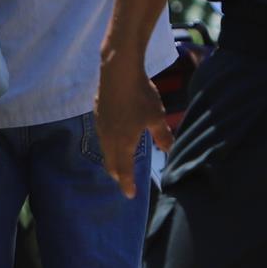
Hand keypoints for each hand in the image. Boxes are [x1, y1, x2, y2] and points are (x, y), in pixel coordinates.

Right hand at [96, 55, 166, 197]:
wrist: (118, 73)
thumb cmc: (140, 97)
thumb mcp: (156, 117)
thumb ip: (162, 135)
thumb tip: (168, 150)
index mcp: (123, 142)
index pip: (124, 169)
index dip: (127, 184)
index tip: (130, 195)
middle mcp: (108, 138)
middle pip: (110, 162)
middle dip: (117, 174)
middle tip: (123, 181)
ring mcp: (101, 126)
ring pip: (105, 150)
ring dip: (112, 159)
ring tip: (119, 162)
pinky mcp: (98, 115)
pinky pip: (102, 137)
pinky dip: (109, 145)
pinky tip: (114, 138)